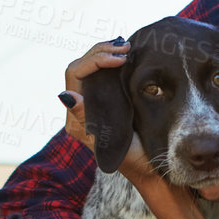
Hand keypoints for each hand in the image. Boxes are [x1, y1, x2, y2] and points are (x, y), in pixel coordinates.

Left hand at [59, 38, 153, 182]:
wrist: (153, 171)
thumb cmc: (136, 160)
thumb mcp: (111, 142)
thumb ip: (86, 119)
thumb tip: (65, 95)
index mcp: (76, 119)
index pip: (75, 74)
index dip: (95, 60)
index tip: (121, 59)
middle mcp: (81, 109)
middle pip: (80, 66)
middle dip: (101, 51)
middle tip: (128, 47)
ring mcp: (94, 104)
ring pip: (90, 67)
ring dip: (106, 52)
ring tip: (128, 47)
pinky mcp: (108, 102)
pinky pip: (103, 74)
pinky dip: (113, 61)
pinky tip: (127, 56)